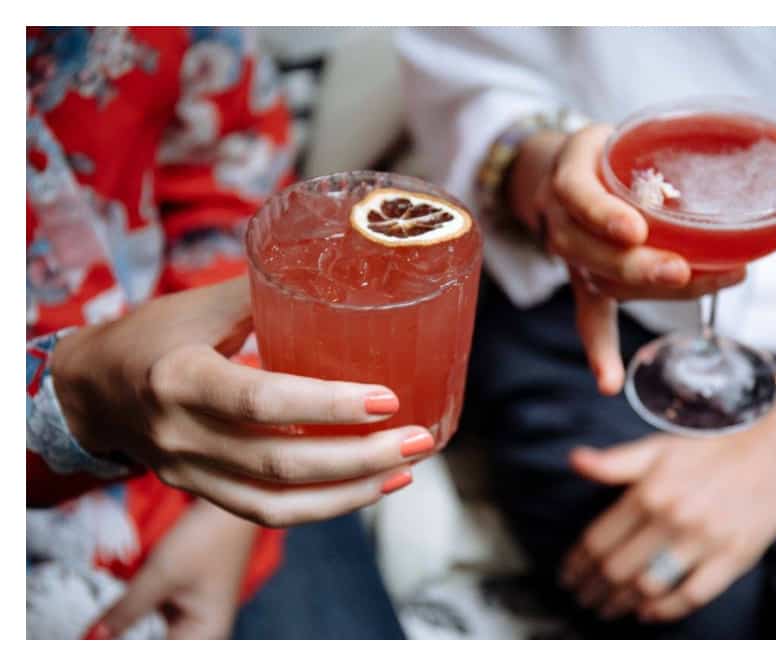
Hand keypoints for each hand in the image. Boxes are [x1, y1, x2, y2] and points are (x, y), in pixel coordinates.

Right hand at [51, 278, 430, 526]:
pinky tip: (377, 484)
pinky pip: (270, 513)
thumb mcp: (200, 304)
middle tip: (420, 438)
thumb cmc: (156, 335)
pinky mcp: (201, 494)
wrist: (90, 389)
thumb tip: (347, 260)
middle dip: (360, 457)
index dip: (327, 405)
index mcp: (180, 378)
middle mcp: (181, 434)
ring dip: (354, 490)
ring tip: (410, 464)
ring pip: (280, 502)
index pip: (260, 400)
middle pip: (281, 461)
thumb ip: (268, 288)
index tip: (388, 398)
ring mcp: (190, 473)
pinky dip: (329, 506)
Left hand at [87, 500, 258, 638]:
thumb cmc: (207, 540)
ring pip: (148, 636)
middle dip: (122, 636)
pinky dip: (133, 616)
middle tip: (93, 631)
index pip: (159, 655)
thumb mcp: (159, 576)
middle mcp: (201, 634)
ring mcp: (190, 621)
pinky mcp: (181, 606)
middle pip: (155, 646)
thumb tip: (90, 639)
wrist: (230, 508)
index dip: (119, 646)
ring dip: (126, 629)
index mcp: (205, 636)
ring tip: (104, 623)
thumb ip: (124, 611)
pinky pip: (151, 622)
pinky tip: (117, 614)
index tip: (93, 638)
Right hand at [508, 125, 744, 393]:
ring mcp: (572, 257)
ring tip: (701, 284)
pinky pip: (589, 317)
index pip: (580, 196)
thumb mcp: (623, 135)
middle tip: (682, 269)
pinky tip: (609, 382)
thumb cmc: (606, 153)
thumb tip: (741, 164)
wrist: (557, 172)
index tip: (636, 227)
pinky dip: (600, 349)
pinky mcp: (584, 280)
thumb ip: (665, 148)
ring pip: (606, 282)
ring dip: (653, 291)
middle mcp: (563, 221)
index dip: (605, 214)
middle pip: (594, 252)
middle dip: (641, 265)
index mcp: (569, 176)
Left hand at [560, 366, 775, 622]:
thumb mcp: (660, 447)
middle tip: (583, 598)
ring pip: (648, 586)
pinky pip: (691, 595)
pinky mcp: (732, 557)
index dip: (577, 564)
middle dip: (593, 589)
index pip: (598, 539)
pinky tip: (648, 612)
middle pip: (617, 568)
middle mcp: (673, 517)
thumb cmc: (716, 448)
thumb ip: (616, 462)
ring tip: (607, 609)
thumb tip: (575, 461)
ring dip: (621, 604)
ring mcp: (703, 540)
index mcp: (650, 491)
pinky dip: (664, 610)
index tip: (569, 575)